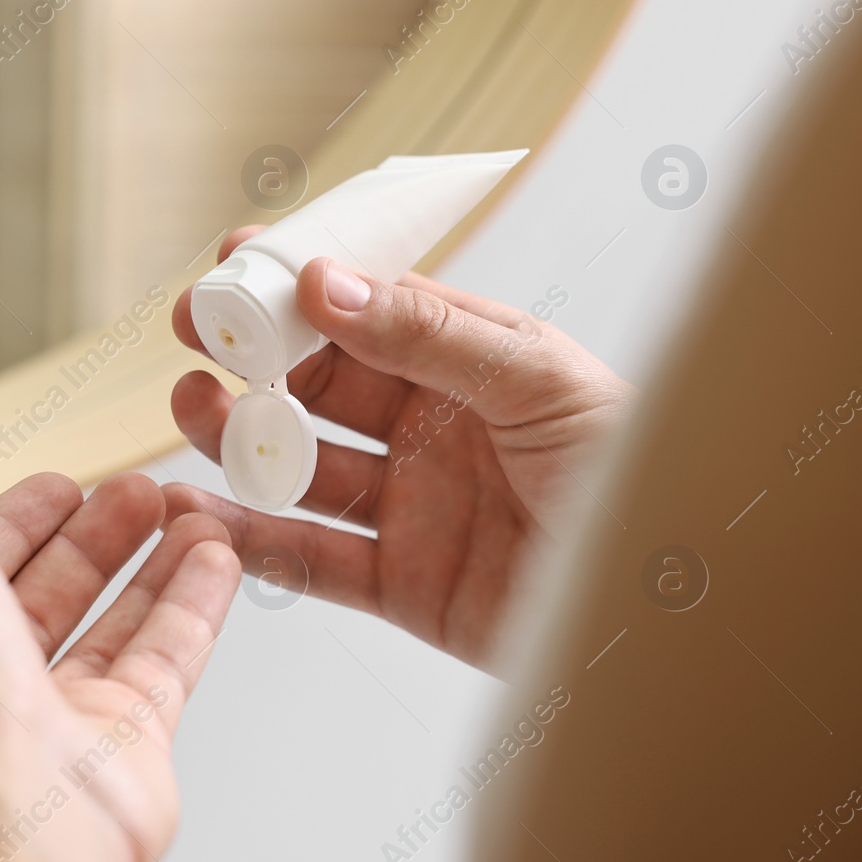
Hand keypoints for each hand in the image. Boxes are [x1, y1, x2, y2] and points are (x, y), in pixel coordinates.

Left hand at [0, 421, 240, 861]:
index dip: (11, 517)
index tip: (58, 480)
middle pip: (44, 593)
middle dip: (92, 534)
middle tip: (136, 491)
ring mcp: (50, 720)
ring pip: (112, 625)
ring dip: (153, 560)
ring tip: (187, 510)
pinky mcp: (124, 747)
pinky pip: (168, 659)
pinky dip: (195, 602)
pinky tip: (216, 555)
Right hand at [169, 228, 634, 665]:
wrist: (673, 608)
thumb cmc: (636, 472)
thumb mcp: (539, 382)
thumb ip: (429, 334)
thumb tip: (326, 282)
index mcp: (470, 365)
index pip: (368, 309)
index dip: (298, 282)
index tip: (236, 253)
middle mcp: (432, 429)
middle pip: (319, 385)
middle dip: (252, 354)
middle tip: (195, 327)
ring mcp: (413, 508)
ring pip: (301, 467)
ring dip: (238, 437)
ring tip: (188, 407)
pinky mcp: (403, 587)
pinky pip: (312, 560)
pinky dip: (251, 540)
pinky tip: (202, 513)